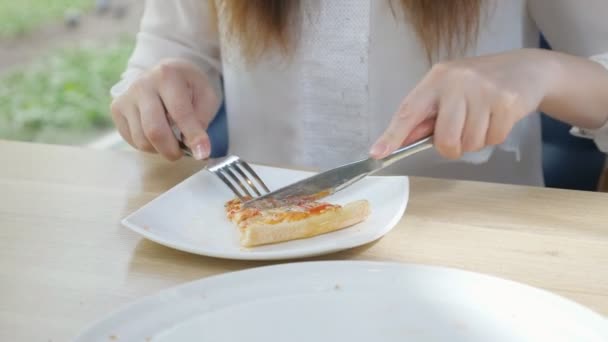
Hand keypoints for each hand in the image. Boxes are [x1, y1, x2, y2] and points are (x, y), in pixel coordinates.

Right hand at [110, 59, 218, 159]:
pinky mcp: (116, 109)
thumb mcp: (205, 96)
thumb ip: (202, 119)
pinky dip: (148, 146)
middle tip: (183, 153)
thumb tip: (191, 146)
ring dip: (160, 149)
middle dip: (172, 150)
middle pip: (155, 130)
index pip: (180, 112)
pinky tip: (158, 135)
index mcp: (167, 75)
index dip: (193, 136)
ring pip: (142, 140)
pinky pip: (132, 140)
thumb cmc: (188, 87)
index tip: (202, 153)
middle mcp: (142, 85)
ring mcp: (126, 97)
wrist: (164, 73)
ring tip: (172, 141)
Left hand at [370, 49, 555, 158]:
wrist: (524, 69)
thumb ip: (425, 117)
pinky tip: (497, 117)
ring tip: (482, 119)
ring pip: (469, 143)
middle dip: (451, 147)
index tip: (379, 153)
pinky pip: (492, 139)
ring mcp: (484, 91)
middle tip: (460, 133)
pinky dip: (494, 136)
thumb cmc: (478, 85)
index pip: (409, 111)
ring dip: (475, 141)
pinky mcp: (507, 102)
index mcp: (436, 78)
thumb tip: (398, 142)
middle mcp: (458, 81)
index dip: (393, 135)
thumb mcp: (447, 92)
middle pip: (445, 139)